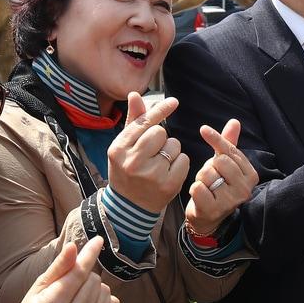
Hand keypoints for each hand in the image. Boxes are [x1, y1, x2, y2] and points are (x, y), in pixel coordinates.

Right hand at [15, 237, 120, 302]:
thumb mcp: (40, 286)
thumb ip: (59, 267)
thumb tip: (74, 246)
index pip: (77, 275)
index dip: (88, 255)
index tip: (98, 240)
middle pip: (94, 281)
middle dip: (84, 276)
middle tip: (69, 288)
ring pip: (105, 291)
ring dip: (94, 289)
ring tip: (76, 300)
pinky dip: (103, 300)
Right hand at [107, 93, 190, 213]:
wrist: (129, 208)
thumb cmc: (127, 171)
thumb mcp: (123, 147)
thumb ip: (133, 121)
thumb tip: (134, 94)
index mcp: (118, 149)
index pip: (144, 123)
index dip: (160, 110)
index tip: (174, 102)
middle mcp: (133, 161)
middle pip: (161, 132)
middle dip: (162, 139)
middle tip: (154, 153)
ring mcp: (150, 175)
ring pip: (174, 146)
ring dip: (171, 152)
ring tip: (159, 165)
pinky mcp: (167, 185)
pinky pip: (184, 160)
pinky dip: (180, 164)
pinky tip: (168, 173)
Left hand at [185, 118, 259, 235]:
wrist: (207, 217)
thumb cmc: (217, 186)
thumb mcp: (225, 164)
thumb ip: (229, 144)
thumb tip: (235, 121)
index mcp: (251, 175)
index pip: (231, 151)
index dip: (216, 139)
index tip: (203, 129)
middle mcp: (245, 188)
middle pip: (219, 162)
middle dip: (209, 167)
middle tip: (211, 178)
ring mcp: (231, 201)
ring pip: (207, 174)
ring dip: (201, 179)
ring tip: (206, 188)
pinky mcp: (215, 210)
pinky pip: (198, 188)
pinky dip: (194, 190)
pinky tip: (200, 197)